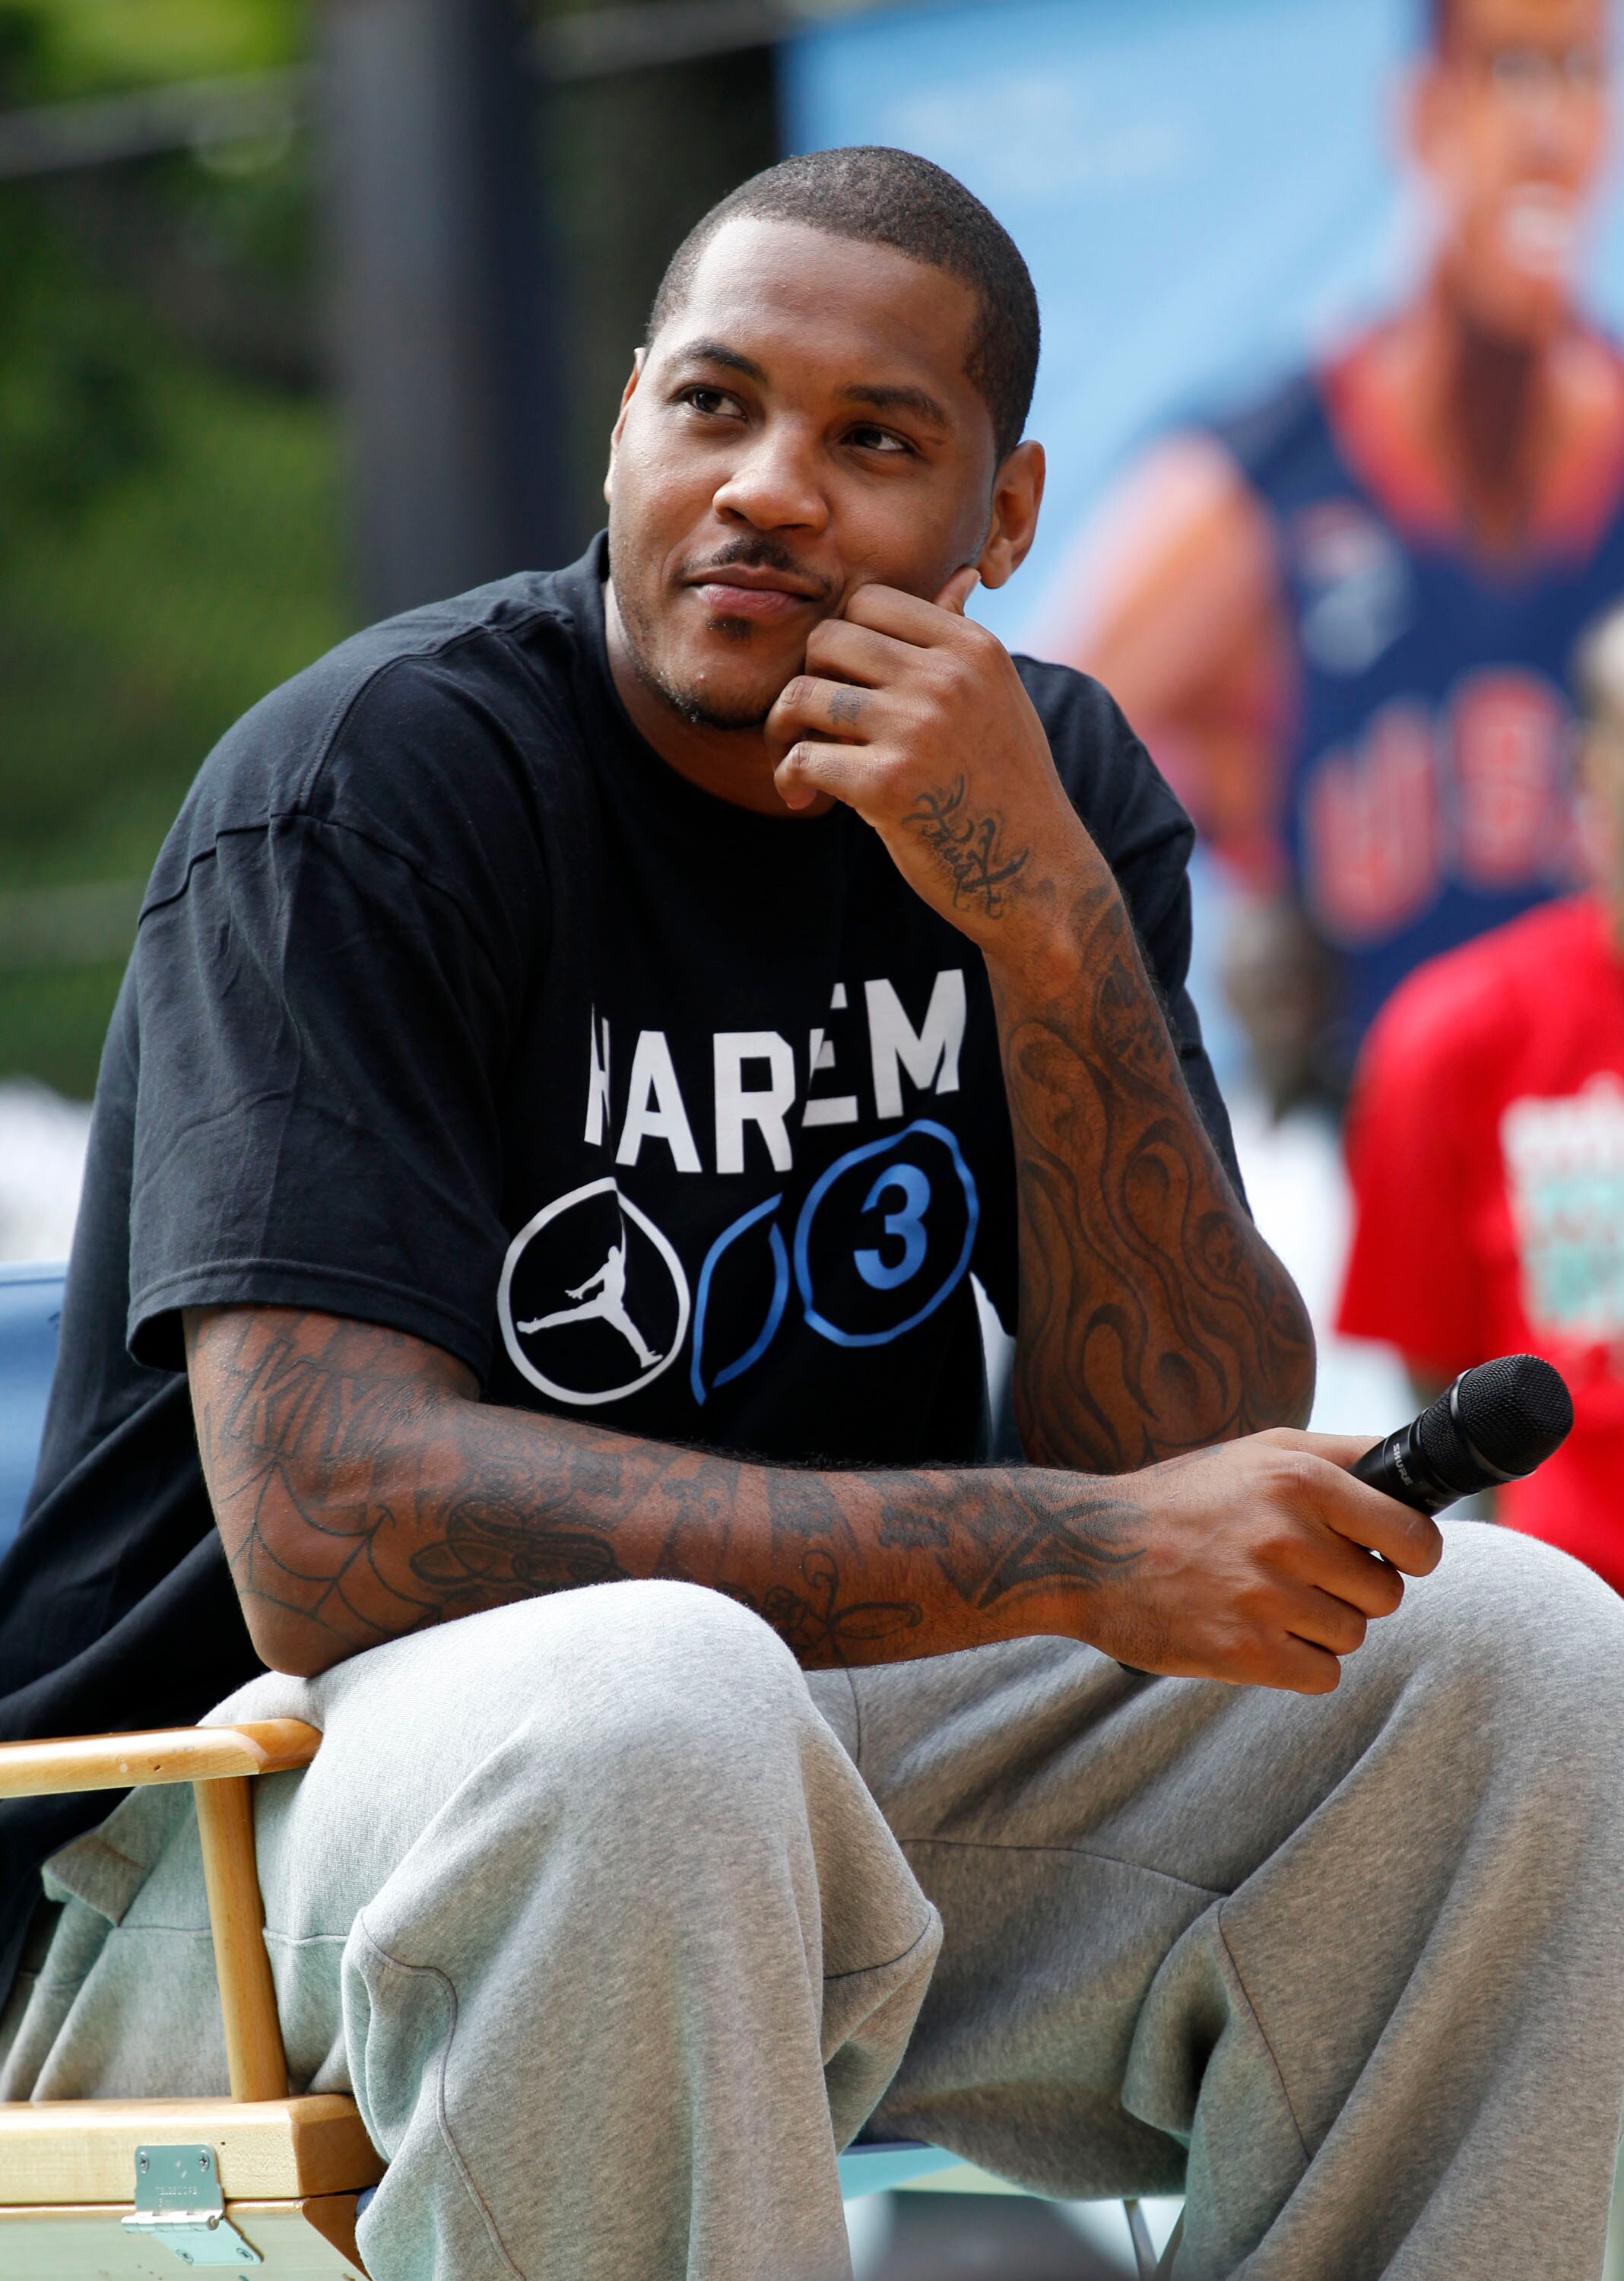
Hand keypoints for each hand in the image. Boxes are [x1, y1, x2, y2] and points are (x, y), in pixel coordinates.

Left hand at [765, 571, 1097, 959]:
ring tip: (795, 758)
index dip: (842, 640)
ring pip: (803, 693)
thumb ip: (962, 640)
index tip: (843, 681)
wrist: (1035, 873)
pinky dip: (788, 778)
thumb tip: (958, 576)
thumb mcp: (1001, 698)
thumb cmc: (1008, 785)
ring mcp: (916, 730)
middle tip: (808, 724)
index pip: (869, 600)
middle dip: (806, 679)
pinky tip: (802, 798)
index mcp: (972, 649)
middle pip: (827, 638)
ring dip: (782, 730)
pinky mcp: (887, 786)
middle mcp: (945, 679)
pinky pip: (802, 758)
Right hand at [1077, 1430, 1443, 1693]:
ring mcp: (1265, 1598)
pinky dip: (1298, 1663)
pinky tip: (1259, 1634)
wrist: (1090, 1551)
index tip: (1393, 1557)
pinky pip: (1321, 1675)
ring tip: (1268, 1601)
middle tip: (1305, 1576)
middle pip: (1386, 1594)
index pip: (1414, 1537)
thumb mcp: (1261, 1450)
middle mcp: (1287, 1536)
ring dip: (1321, 1627)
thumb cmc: (1186, 1497)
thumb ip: (1342, 1454)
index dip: (1412, 1553)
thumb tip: (1414, 1469)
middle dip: (1356, 1590)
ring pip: (1352, 1636)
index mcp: (1300, 1479)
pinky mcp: (1243, 1652)